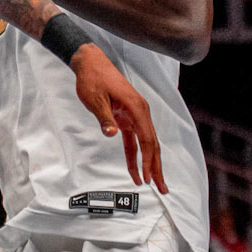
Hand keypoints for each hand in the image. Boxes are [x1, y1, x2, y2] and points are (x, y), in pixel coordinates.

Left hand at [70, 44, 165, 191]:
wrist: (90, 62)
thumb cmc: (92, 79)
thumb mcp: (95, 99)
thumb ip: (105, 118)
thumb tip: (112, 134)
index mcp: (136, 107)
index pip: (147, 139)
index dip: (149, 160)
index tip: (149, 177)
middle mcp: (140, 112)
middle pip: (152, 144)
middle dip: (157, 167)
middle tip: (162, 189)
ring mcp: (135, 115)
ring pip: (146, 144)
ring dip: (149, 164)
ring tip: (153, 184)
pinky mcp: (127, 117)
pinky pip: (133, 140)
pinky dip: (135, 155)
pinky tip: (135, 171)